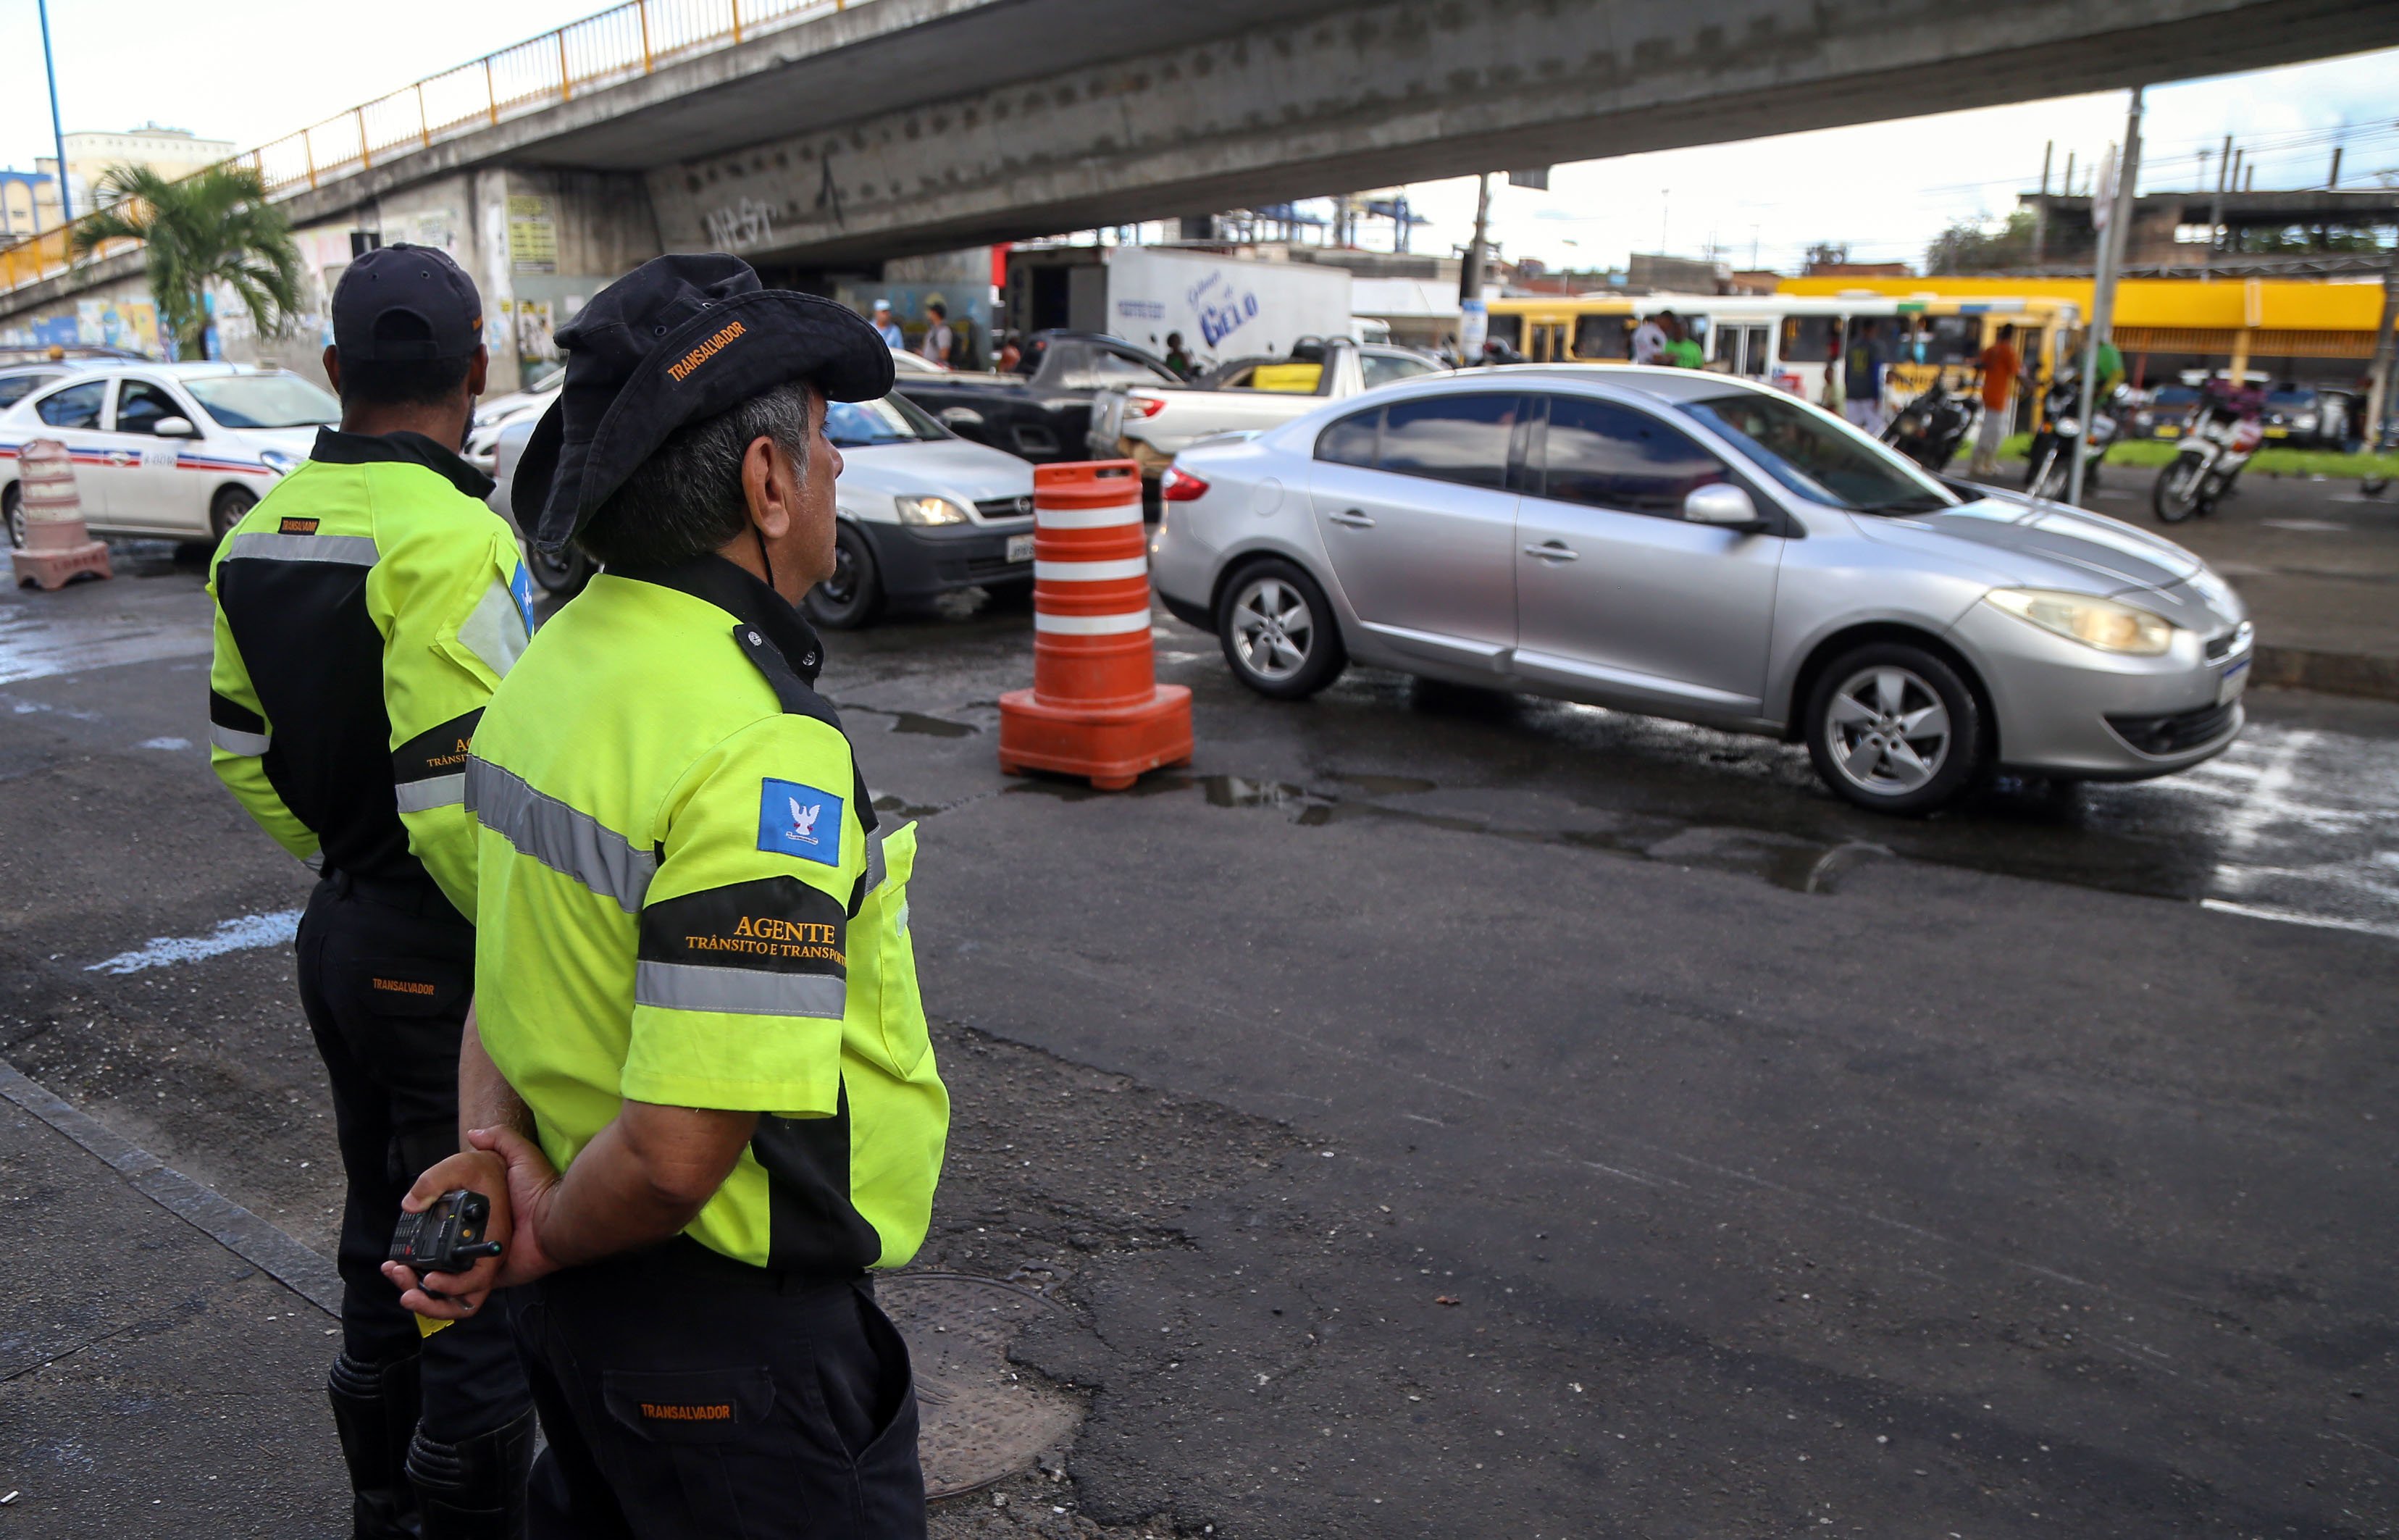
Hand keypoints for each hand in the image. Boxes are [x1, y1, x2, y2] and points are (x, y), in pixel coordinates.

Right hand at [380, 1129, 557, 1316]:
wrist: (557, 1216)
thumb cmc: (540, 1188)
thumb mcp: (517, 1154)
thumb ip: (498, 1139)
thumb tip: (472, 1135)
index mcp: (470, 1221)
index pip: (431, 1238)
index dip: (410, 1244)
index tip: (394, 1249)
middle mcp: (471, 1246)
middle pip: (430, 1269)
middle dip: (406, 1274)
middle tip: (394, 1268)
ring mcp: (480, 1266)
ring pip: (443, 1291)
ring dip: (420, 1293)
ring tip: (405, 1283)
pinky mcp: (491, 1281)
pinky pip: (465, 1299)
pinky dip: (445, 1297)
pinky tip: (432, 1283)